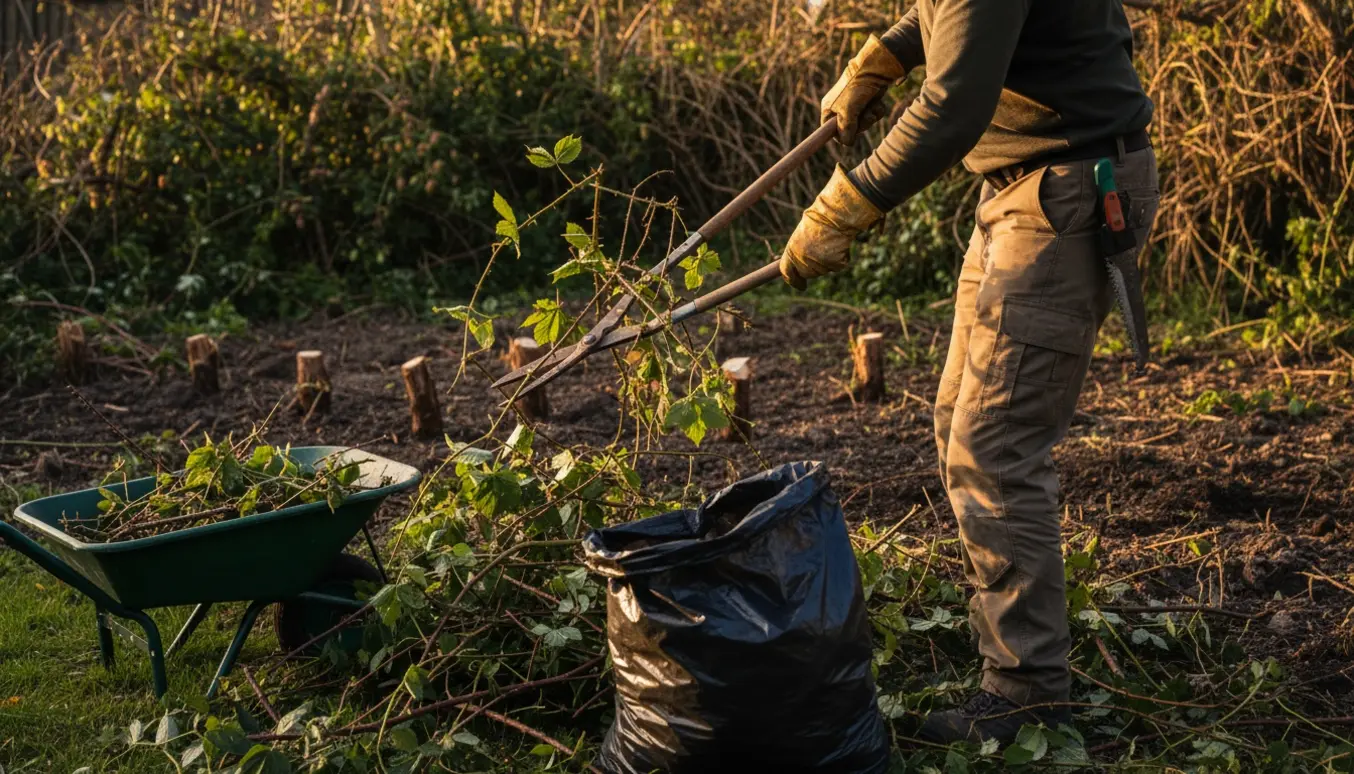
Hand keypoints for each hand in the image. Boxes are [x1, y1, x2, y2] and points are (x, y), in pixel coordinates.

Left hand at [780, 166, 882, 289]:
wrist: (835, 214)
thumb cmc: (819, 219)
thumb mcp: (802, 234)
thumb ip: (799, 250)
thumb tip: (798, 265)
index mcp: (791, 252)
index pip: (787, 272)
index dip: (793, 280)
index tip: (800, 285)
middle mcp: (803, 261)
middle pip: (808, 273)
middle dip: (813, 267)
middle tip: (821, 251)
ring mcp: (819, 264)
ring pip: (823, 270)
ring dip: (827, 260)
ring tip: (831, 241)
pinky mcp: (834, 264)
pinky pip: (838, 265)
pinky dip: (842, 257)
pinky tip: (841, 244)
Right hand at [821, 35, 906, 145]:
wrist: (876, 67)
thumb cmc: (857, 87)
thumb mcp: (848, 111)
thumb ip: (845, 130)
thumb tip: (847, 143)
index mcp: (829, 107)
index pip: (829, 131)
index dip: (839, 136)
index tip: (848, 139)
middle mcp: (840, 106)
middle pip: (848, 129)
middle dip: (860, 125)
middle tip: (865, 117)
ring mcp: (854, 103)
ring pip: (862, 122)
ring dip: (870, 118)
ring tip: (871, 106)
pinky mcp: (867, 100)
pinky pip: (872, 114)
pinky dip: (877, 110)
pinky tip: (877, 101)